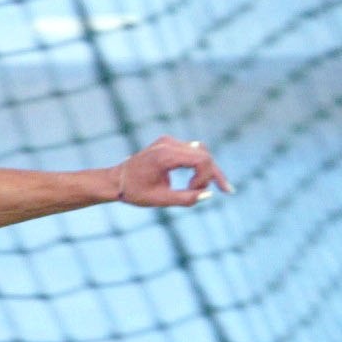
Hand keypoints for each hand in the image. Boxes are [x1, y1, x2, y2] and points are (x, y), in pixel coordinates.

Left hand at [114, 136, 232, 207]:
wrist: (115, 180)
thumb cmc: (134, 192)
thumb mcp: (160, 199)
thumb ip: (185, 199)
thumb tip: (208, 195)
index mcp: (165, 155)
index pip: (201, 159)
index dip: (205, 177)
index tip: (194, 191)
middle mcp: (168, 144)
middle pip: (204, 154)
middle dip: (213, 173)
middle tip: (226, 190)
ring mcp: (168, 141)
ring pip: (200, 151)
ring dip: (207, 169)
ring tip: (215, 186)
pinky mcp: (168, 144)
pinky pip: (191, 151)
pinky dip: (198, 164)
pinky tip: (202, 179)